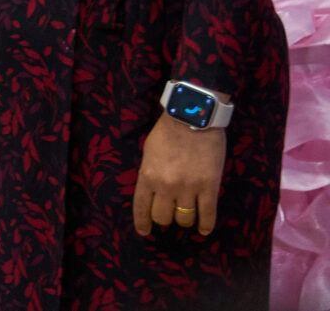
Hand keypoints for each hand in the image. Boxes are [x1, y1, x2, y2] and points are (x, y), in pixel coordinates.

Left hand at [132, 112, 226, 238]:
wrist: (193, 119)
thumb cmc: (167, 132)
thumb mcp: (148, 153)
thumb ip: (150, 174)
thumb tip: (153, 193)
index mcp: (147, 176)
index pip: (141, 207)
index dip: (142, 223)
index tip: (145, 231)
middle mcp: (166, 186)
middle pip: (163, 217)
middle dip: (165, 219)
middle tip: (169, 214)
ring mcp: (188, 188)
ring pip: (184, 219)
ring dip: (184, 220)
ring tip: (187, 216)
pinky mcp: (209, 187)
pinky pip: (208, 214)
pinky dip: (206, 225)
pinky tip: (204, 229)